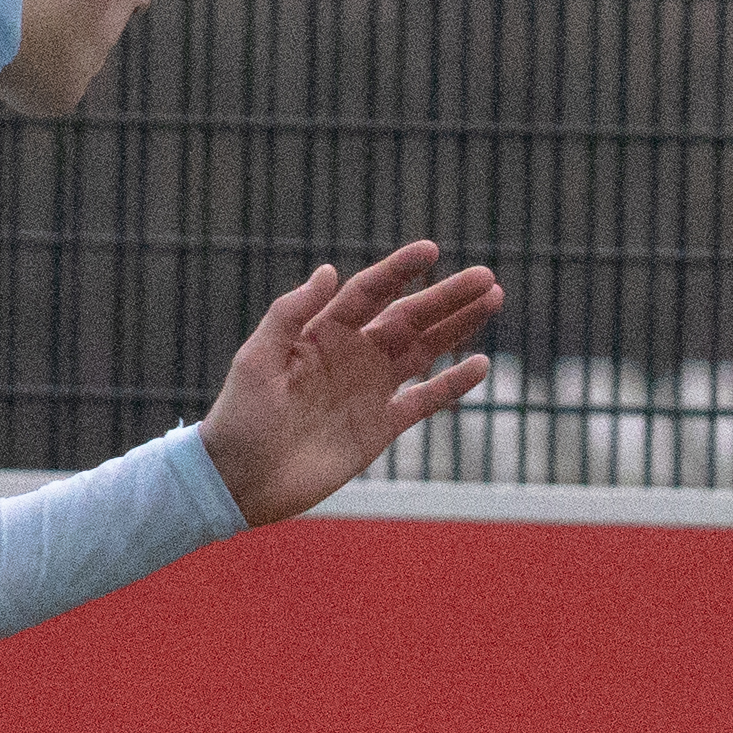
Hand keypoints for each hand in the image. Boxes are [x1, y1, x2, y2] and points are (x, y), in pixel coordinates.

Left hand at [196, 241, 501, 524]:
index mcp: (322, 332)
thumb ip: (291, 313)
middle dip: (446, 298)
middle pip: (408, 318)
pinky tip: (479, 365)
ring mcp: (370, 390)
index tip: (430, 251)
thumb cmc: (240, 416)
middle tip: (485, 279)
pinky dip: (451, 384)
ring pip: (424, 351)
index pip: (369, 292)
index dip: (399, 271)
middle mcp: (352, 354)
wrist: (240, 481)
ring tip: (492, 302)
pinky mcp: (380, 427)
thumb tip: (328, 269)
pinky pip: (424, 400)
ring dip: (457, 328)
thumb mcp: (257, 359)